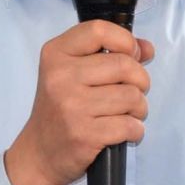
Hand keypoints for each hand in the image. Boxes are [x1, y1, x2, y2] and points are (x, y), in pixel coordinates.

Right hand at [5, 20, 154, 184]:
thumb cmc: (60, 110)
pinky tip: (123, 131)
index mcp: (56, 54)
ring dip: (139, 108)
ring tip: (127, 114)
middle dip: (140, 80)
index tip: (131, 55)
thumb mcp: (72, 73)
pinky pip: (130, 125)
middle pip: (124, 64)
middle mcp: (60, 77)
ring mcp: (72, 106)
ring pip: (132, 96)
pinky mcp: (84, 134)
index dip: (125, 41)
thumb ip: (108, 53)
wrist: (38, 153)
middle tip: (132, 92)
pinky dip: (135, 130)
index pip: (99, 30)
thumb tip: (146, 48)